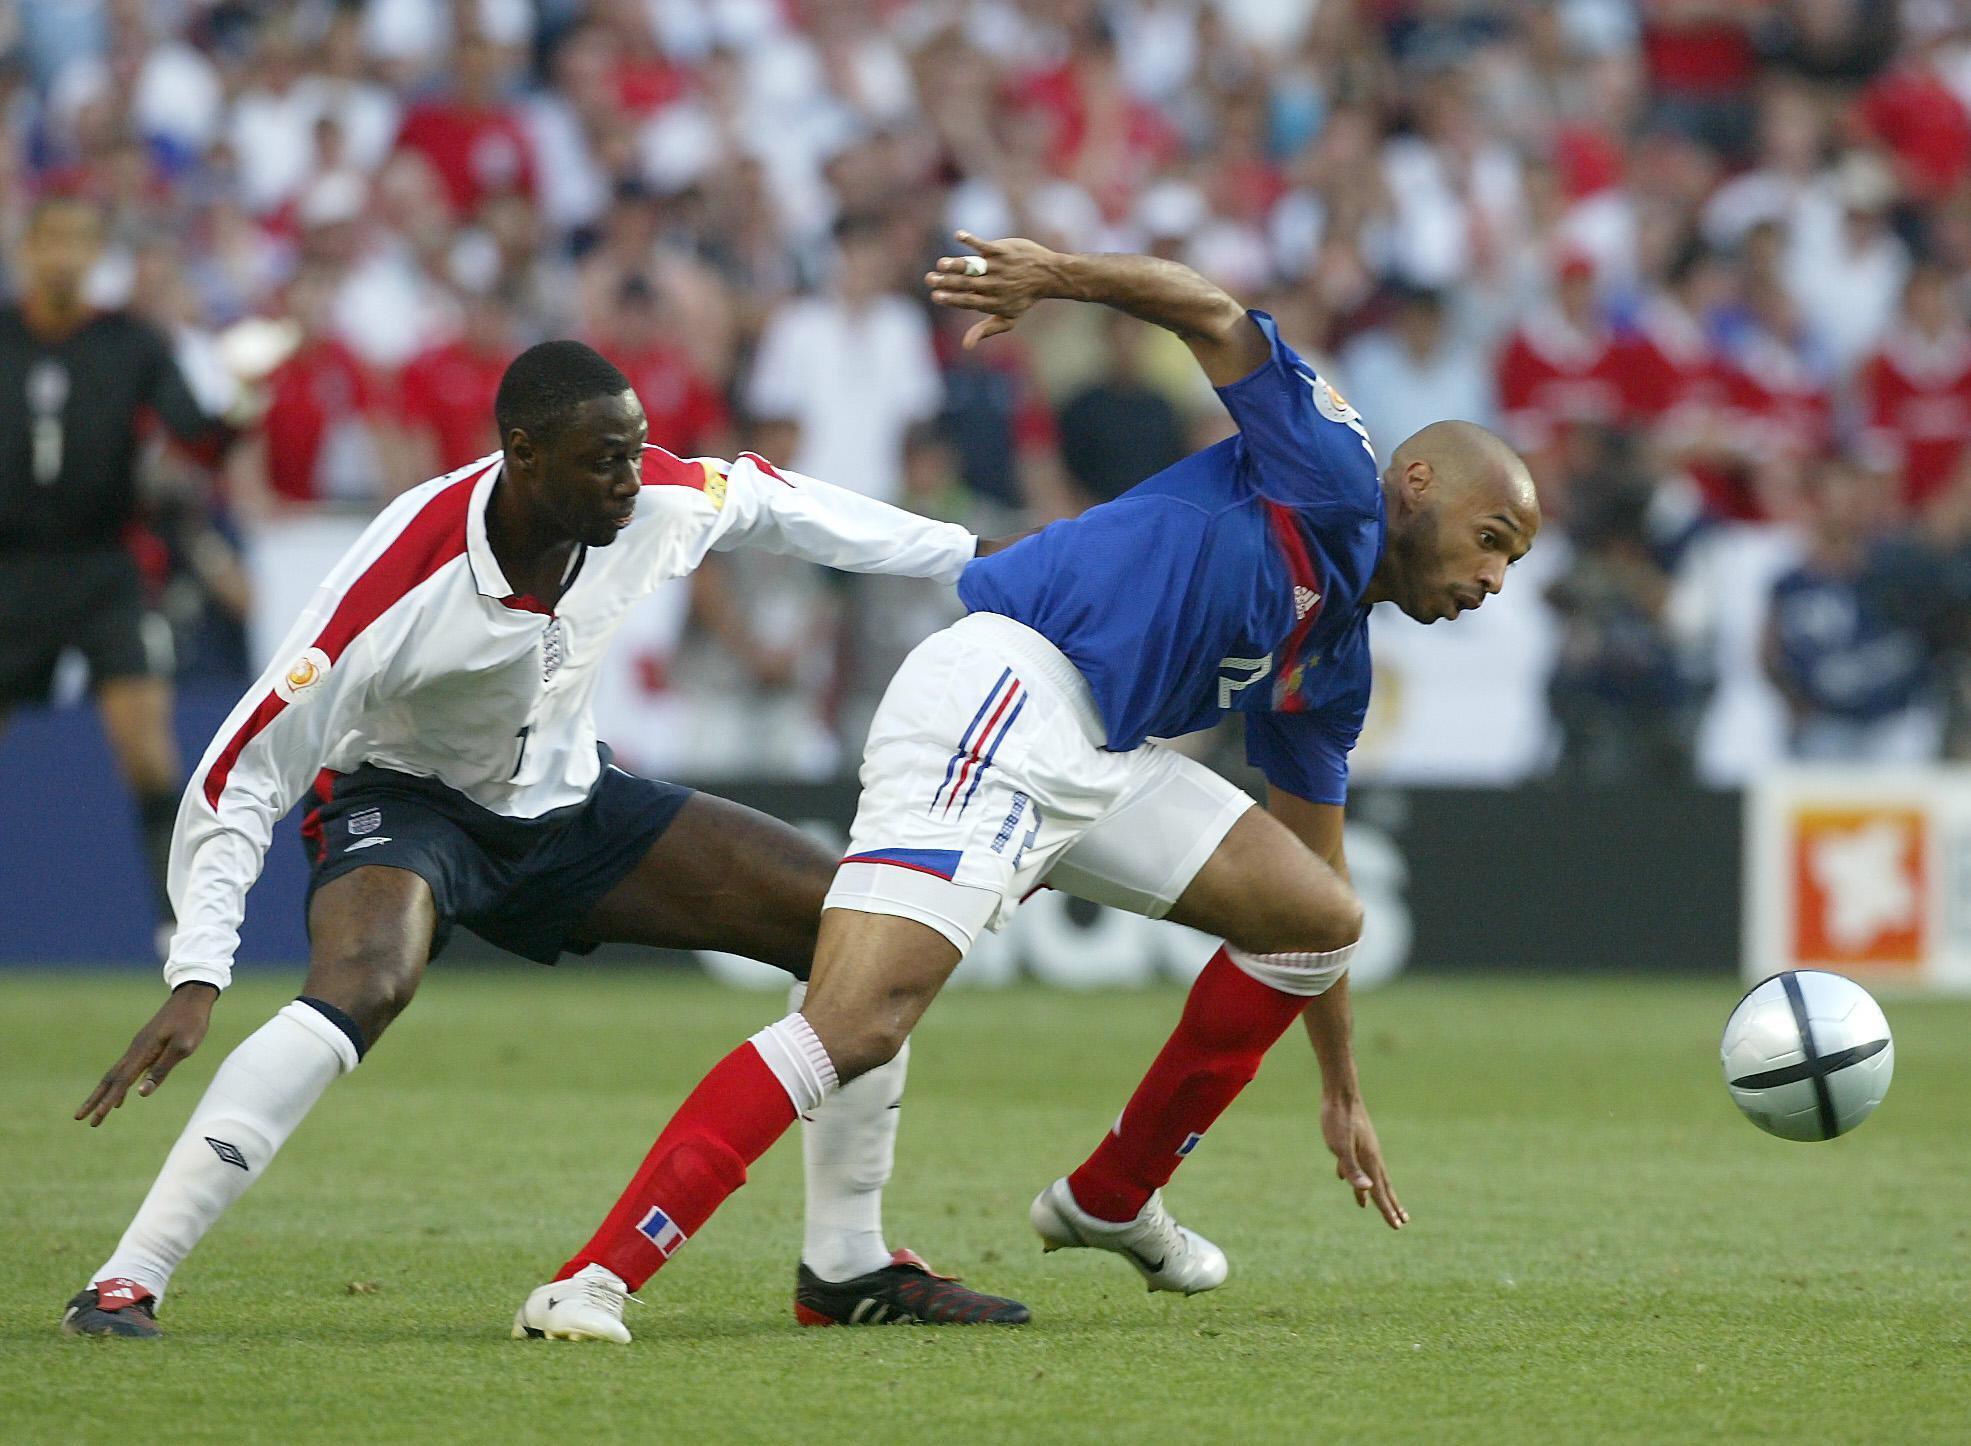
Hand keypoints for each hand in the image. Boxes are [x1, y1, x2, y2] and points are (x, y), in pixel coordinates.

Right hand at [76, 983, 217, 1126]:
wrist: (192, 996)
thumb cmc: (192, 1022)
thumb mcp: (183, 1047)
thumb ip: (161, 1070)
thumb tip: (141, 1093)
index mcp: (143, 1052)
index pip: (120, 1083)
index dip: (106, 1102)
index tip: (95, 1120)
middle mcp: (135, 1050)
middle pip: (110, 1080)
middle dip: (95, 1100)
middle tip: (80, 1119)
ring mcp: (139, 1047)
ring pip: (116, 1074)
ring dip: (104, 1093)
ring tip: (96, 1112)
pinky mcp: (145, 1045)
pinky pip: (126, 1069)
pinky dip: (120, 1085)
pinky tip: (122, 1096)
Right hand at [925, 231, 1064, 348]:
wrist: (1048, 276)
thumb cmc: (1024, 299)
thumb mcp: (1008, 319)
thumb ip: (986, 330)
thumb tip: (965, 346)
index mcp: (993, 302)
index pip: (968, 301)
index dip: (952, 299)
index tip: (936, 296)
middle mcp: (994, 285)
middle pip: (967, 284)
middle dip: (947, 283)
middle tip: (929, 279)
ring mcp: (998, 267)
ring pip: (974, 266)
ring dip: (957, 264)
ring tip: (941, 264)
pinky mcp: (1002, 250)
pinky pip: (984, 245)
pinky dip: (972, 240)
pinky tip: (958, 235)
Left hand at [1320, 1093, 1407, 1229]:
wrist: (1340, 1092)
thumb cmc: (1338, 1119)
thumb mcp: (1340, 1146)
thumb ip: (1352, 1169)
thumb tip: (1367, 1192)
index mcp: (1369, 1161)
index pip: (1379, 1192)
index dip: (1387, 1211)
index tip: (1397, 1227)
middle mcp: (1371, 1156)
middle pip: (1383, 1186)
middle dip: (1391, 1204)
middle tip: (1402, 1221)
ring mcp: (1365, 1147)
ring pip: (1373, 1174)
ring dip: (1376, 1190)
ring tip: (1375, 1204)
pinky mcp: (1356, 1139)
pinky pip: (1359, 1163)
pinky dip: (1357, 1175)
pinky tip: (1342, 1176)